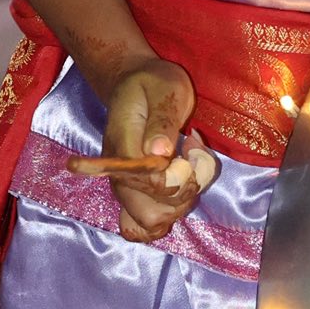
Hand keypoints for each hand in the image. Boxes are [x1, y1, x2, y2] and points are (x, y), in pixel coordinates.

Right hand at [101, 57, 216, 242]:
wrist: (132, 84)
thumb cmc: (152, 83)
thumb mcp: (165, 89)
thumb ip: (162, 119)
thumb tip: (159, 152)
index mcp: (123, 148)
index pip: (152, 183)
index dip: (180, 175)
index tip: (190, 143)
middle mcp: (118, 175)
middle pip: (150, 213)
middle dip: (183, 193)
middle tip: (191, 156)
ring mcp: (123, 187)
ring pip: (151, 222)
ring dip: (180, 201)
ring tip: (186, 165)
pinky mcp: (131, 193)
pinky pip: (142, 225)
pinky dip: (165, 216)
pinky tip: (178, 190)